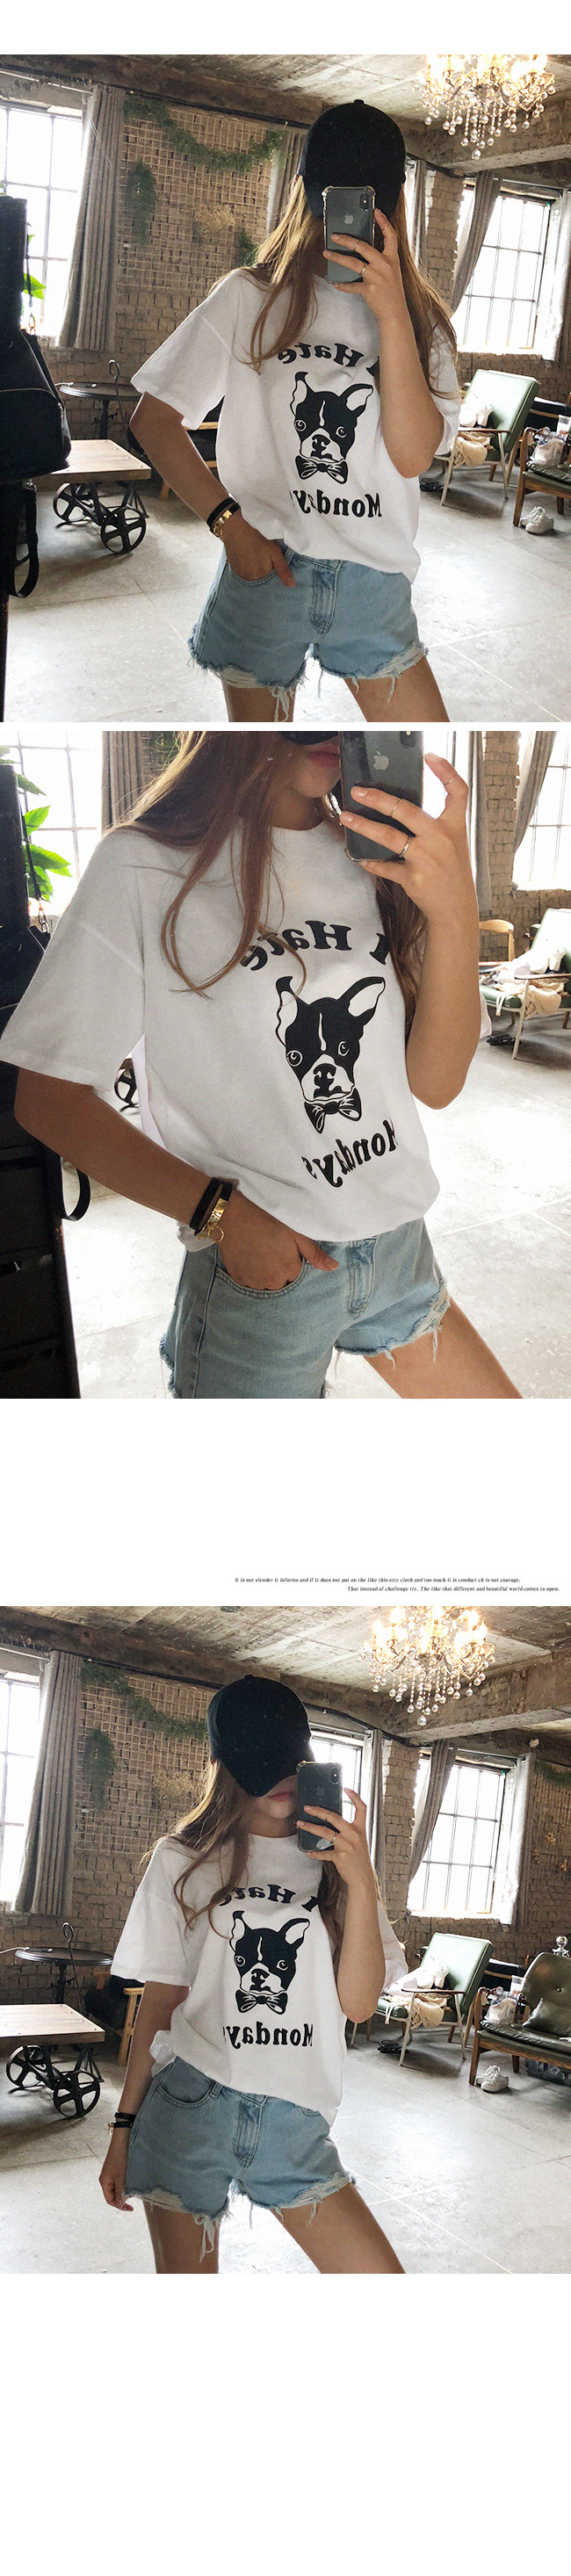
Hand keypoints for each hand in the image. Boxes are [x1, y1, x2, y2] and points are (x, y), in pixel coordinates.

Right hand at [99, 2128, 132, 2210]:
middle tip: (134, 2197)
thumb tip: (121, 2204)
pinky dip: (127, 2183)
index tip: (131, 2208)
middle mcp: (107, 2178)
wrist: (123, 2139)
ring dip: (126, 2190)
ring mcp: (112, 2172)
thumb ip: (120, 2192)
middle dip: (123, 2197)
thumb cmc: (120, 2158)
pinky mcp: (118, 2167)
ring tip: (135, 2189)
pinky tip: (134, 2181)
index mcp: (104, 2181)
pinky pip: (121, 2180)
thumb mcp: (121, 2178)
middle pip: (114, 2194)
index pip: (110, 2199)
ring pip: (119, 2187)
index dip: (120, 2205)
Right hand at [218, 1190, 337, 1291]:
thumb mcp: (295, 1232)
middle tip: (271, 1249)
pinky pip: (249, 1281)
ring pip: (264, 1283)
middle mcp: (272, 1282)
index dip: (291, 1262)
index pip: (296, 1276)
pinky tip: (248, 1256)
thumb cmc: (267, 1219)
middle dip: (279, 1270)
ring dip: (264, 1273)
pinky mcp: (238, 1279)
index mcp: (290, 1270)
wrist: (232, 1215)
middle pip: (280, 1283)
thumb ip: (314, 1253)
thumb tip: (334, 1267)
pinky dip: (250, 1272)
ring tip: (259, 1252)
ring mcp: (254, 1282)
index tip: (284, 1249)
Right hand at [222, 510, 294, 588]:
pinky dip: (246, 568)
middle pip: (260, 580)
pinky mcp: (233, 569)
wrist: (236, 527)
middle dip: (264, 573)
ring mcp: (240, 574)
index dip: (273, 573)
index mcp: (262, 575)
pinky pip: (242, 573)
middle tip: (263, 558)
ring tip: (255, 557)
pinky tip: (247, 557)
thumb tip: (292, 585)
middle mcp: (250, 578)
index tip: (272, 563)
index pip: (270, 581)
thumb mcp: (275, 552)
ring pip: (251, 577)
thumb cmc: (259, 537)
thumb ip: (283, 570)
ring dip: (254, 571)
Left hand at [302, 1789, 374, 1894]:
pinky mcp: (339, 1856)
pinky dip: (314, 1853)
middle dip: (318, 1811)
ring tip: (300, 1824)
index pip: (361, 1808)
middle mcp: (353, 1834)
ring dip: (310, 1827)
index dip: (355, 1797)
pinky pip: (323, 1852)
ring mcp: (346, 1845)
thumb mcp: (360, 1842)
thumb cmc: (360, 1860)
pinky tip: (308, 1852)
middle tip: (307, 1808)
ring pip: (324, 1832)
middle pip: (334, 1817)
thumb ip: (350, 1832)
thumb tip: (334, 1824)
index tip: (346, 1789)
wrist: (363, 1879)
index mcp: (360, 1829)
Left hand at [327, 209, 408, 334]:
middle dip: (347, 239)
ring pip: (353, 263)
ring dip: (338, 257)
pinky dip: (343, 285)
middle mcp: (384, 265)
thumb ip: (382, 260)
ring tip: (327, 254)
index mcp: (392, 259)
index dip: (383, 222)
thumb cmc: (393, 294)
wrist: (395, 314)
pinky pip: (351, 285)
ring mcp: (376, 277)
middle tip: (335, 236)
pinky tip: (336, 283)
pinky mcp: (368, 290)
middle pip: (363, 246)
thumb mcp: (392, 272)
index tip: (375, 211)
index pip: (390, 235)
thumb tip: (365, 252)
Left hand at [338, 756, 477, 936]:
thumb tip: (403, 806)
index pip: (457, 791)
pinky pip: (385, 867)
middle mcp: (440, 839)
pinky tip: (360, 857)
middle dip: (379, 799)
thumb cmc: (453, 872)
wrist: (456, 907)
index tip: (431, 756)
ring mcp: (426, 859)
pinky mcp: (413, 878)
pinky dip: (371, 862)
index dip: (446, 771)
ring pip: (389, 837)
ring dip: (364, 826)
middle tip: (358, 791)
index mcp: (454, 826)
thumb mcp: (454, 843)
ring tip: (347, 818)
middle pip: (406, 810)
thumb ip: (435, 824)